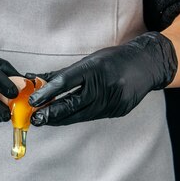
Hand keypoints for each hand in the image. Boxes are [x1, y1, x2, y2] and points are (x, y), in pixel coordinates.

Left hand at [28, 32, 177, 125]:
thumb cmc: (114, 60)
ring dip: (61, 118)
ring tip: (45, 120)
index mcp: (95, 68)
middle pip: (72, 104)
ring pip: (81, 114)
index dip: (47, 93)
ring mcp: (112, 100)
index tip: (33, 101)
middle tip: (35, 119)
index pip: (66, 82)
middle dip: (52, 113)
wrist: (147, 65)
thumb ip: (64, 73)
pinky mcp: (118, 110)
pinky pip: (92, 116)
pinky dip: (77, 117)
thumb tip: (37, 79)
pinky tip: (65, 118)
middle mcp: (104, 85)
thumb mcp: (89, 60)